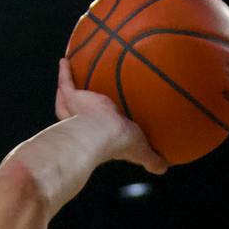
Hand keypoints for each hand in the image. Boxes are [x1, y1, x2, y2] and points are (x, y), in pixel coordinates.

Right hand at [54, 59, 166, 174]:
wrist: (103, 134)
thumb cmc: (121, 143)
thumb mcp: (141, 151)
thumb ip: (152, 159)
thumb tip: (164, 169)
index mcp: (100, 134)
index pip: (97, 128)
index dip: (96, 124)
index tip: (99, 118)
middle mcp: (85, 121)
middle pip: (74, 113)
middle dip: (72, 106)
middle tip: (73, 96)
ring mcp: (77, 109)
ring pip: (67, 98)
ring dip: (65, 89)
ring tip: (67, 74)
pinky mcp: (74, 98)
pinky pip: (66, 82)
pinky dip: (64, 72)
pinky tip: (65, 60)